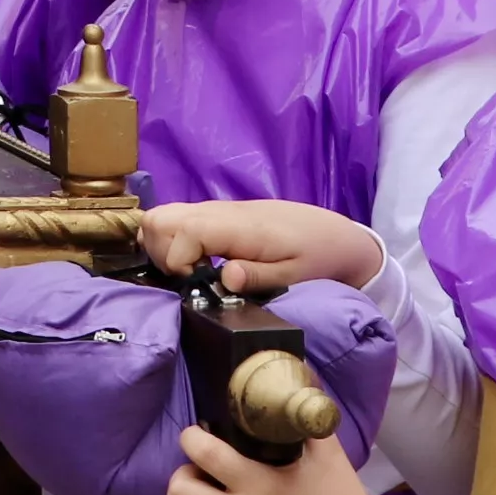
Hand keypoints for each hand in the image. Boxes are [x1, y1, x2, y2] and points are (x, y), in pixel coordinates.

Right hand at [142, 198, 380, 293]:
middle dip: (160, 252)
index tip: (197, 284)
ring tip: (188, 272)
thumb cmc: (317, 255)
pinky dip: (171, 239)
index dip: (177, 262)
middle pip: (160, 218)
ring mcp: (216, 210)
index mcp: (239, 226)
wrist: (335, 234)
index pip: (183, 232)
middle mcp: (220, 212)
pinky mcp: (217, 214)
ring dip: (162, 245)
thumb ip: (258, 276)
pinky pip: (178, 218)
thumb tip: (225, 277)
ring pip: (163, 215)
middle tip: (187, 278)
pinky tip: (194, 262)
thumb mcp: (295, 275)